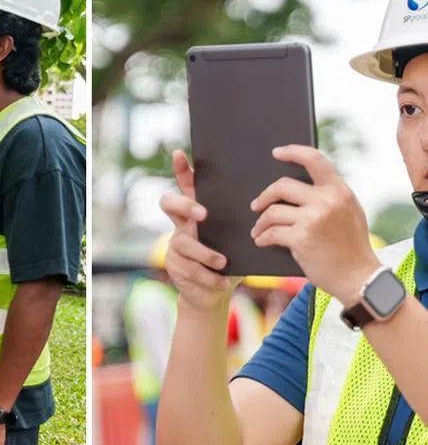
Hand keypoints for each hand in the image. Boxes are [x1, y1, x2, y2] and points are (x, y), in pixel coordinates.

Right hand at [158, 150, 238, 314]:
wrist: (214, 291)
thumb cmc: (232, 257)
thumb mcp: (238, 236)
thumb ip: (246, 220)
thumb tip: (276, 202)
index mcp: (198, 211)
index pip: (186, 184)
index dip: (180, 169)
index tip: (180, 154)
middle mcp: (182, 223)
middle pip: (169, 203)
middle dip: (185, 206)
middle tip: (203, 215)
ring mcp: (176, 244)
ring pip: (182, 242)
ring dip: (205, 253)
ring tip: (222, 262)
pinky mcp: (176, 266)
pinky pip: (190, 269)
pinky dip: (210, 277)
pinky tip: (222, 281)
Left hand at [250, 145, 377, 305]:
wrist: (359, 278)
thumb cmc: (351, 246)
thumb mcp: (349, 212)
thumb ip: (329, 196)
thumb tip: (298, 185)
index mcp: (340, 191)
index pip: (315, 160)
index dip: (293, 152)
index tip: (277, 152)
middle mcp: (326, 201)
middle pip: (282, 186)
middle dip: (265, 196)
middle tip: (256, 205)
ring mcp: (312, 219)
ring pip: (272, 211)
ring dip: (261, 222)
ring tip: (258, 229)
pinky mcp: (300, 238)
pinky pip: (271, 232)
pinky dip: (262, 237)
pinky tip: (261, 240)